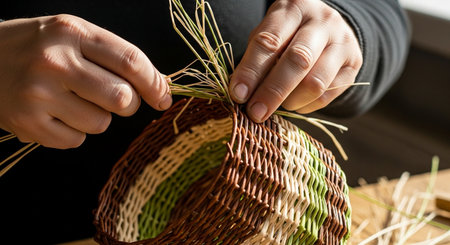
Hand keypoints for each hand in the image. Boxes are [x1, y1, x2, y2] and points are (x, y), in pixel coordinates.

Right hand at [0, 15, 170, 148]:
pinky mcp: (26, 122)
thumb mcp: (74, 36)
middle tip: (116, 99)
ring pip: (101, 123)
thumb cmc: (38, 47)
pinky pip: (76, 140)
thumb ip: (114, 57)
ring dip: (97, 117)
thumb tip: (160, 88)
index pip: (130, 61)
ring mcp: (38, 94)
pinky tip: (55, 114)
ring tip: (72, 100)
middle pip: (122, 98)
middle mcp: (54, 61)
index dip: (154, 84)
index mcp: (72, 32)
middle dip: (129, 104)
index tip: (163, 98)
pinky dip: (74, 132)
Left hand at [229, 0, 362, 121]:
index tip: (238, 95)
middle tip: (256, 113)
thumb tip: (241, 94)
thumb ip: (256, 59)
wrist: (328, 28)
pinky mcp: (354, 63)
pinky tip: (295, 103)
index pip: (269, 41)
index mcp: (293, 9)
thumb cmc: (288, 34)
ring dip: (291, 101)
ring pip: (315, 82)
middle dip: (272, 91)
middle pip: (298, 60)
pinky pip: (327, 94)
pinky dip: (306, 106)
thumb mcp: (269, 35)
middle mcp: (322, 21)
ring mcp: (343, 42)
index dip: (251, 71)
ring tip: (277, 106)